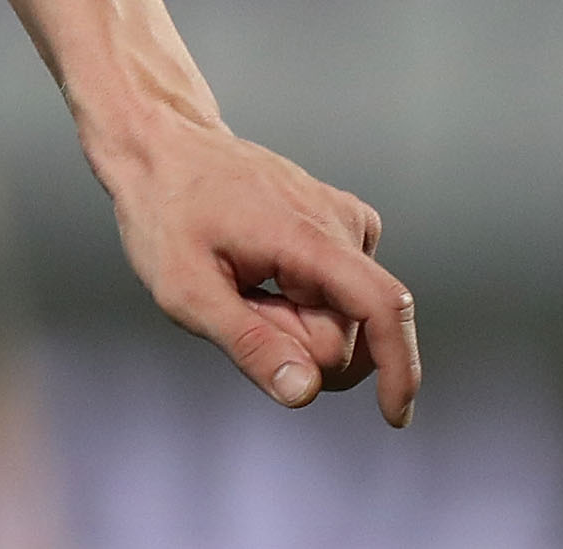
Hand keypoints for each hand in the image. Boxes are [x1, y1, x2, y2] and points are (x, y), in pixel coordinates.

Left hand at [101, 114, 418, 424]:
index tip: (394, 416)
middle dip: (297, 343)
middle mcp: (341, 223)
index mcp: (307, 235)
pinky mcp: (343, 225)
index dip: (399, 368)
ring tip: (245, 284)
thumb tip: (305, 392)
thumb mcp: (184, 289)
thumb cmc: (165, 210)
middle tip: (236, 304)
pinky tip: (263, 274)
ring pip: (341, 318)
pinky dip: (303, 302)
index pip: (382, 308)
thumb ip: (248, 343)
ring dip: (296, 323)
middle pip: (347, 334)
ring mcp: (345, 221)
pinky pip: (337, 294)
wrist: (163, 147)